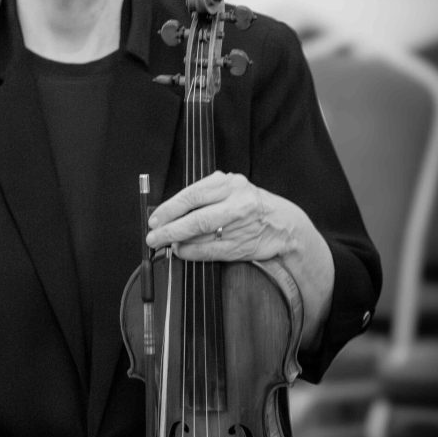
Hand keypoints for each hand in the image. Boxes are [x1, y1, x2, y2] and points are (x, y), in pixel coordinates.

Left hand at [146, 171, 291, 261]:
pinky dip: (192, 252)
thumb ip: (203, 198)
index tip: (154, 219)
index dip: (169, 209)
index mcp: (229, 184)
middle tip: (153, 237)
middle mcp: (236, 202)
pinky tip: (182, 251)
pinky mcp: (241, 245)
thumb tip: (168, 215)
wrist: (284, 225)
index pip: (192, 195)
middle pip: (196, 217)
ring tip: (166, 244)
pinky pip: (210, 251)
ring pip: (201, 235)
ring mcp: (240, 225)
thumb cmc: (250, 206)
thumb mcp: (230, 191)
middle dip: (169, 229)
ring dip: (178, 241)